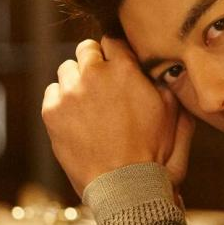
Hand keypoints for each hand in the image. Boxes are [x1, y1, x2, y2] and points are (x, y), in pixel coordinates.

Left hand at [42, 37, 194, 195]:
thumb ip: (158, 80)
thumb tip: (151, 66)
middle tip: (101, 81)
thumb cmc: (151, 148)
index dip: (115, 52)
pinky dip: (61, 99)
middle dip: (94, 61)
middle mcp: (94, 74)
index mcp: (124, 69)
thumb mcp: (171, 110)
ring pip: (67, 69)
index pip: (112, 40)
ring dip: (77, 80)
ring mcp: (70, 92)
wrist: (124, 184)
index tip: (116, 63)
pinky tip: (75, 116)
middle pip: (86, 48)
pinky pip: (52, 91)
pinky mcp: (52, 111)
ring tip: (88, 101)